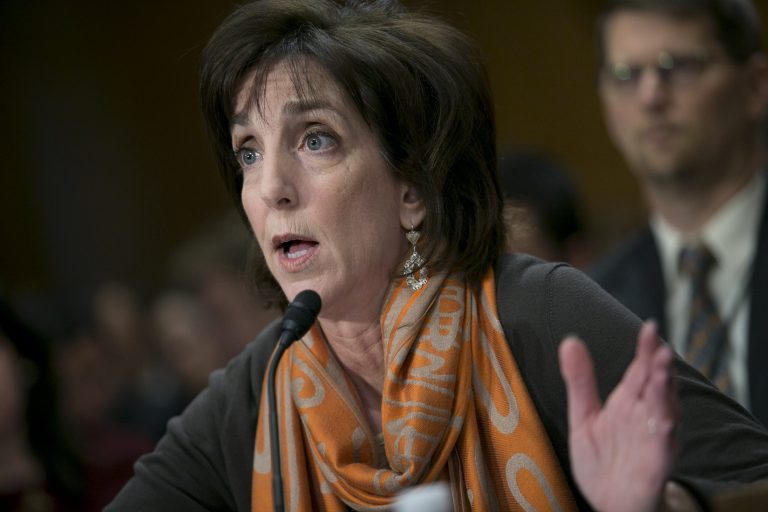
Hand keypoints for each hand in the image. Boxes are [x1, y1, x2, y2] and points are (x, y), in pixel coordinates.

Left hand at [558, 320, 676, 511]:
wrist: (610, 502)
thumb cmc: (602, 459)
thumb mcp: (584, 416)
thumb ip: (580, 380)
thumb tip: (570, 340)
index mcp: (628, 401)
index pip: (639, 369)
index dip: (645, 349)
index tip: (649, 327)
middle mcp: (645, 415)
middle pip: (656, 384)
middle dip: (659, 364)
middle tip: (658, 341)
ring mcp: (653, 437)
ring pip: (665, 410)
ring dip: (666, 390)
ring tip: (663, 368)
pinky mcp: (656, 461)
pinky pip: (663, 444)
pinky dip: (665, 429)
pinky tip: (664, 416)